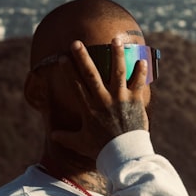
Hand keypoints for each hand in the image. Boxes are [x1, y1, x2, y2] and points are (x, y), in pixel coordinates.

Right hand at [50, 38, 150, 158]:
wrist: (125, 156)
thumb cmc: (102, 150)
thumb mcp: (81, 143)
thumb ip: (66, 137)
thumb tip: (53, 135)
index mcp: (89, 109)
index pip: (75, 85)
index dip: (68, 71)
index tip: (61, 57)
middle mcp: (103, 100)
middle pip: (91, 75)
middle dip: (83, 58)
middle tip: (76, 42)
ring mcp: (120, 99)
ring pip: (117, 72)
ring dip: (116, 55)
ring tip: (115, 39)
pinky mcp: (135, 102)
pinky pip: (138, 83)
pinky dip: (141, 72)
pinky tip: (142, 59)